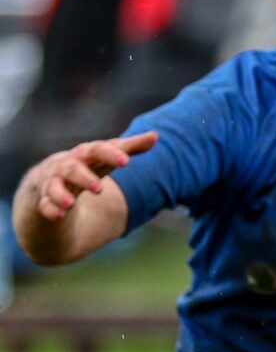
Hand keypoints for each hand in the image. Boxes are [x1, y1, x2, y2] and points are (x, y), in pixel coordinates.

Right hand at [26, 131, 157, 220]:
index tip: (126, 161)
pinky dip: (50, 210)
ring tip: (71, 203)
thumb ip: (129, 147)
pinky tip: (59, 215)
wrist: (47, 183)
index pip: (96, 149)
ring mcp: (52, 184)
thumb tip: (155, 136)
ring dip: (62, 194)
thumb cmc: (85, 166)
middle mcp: (66, 167)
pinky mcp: (44, 203)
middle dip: (84, 177)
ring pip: (53, 187)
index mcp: (84, 155)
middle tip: (98, 188)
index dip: (110, 154)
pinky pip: (44, 206)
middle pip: (72, 168)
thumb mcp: (106, 158)